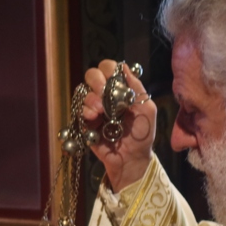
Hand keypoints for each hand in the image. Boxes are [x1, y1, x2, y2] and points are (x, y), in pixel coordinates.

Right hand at [82, 60, 156, 191]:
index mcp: (120, 89)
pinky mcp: (85, 123)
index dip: (108, 69)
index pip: (109, 69)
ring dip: (91, 98)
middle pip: (91, 75)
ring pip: (83, 92)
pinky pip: (79, 110)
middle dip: (96, 81)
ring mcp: (94, 109)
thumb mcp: (147, 109)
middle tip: (103, 93)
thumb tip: (124, 67)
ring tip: (100, 111)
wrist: (132, 159)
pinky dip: (85, 111)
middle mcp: (105, 95)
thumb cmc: (142, 135)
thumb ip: (137, 88)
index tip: (112, 79)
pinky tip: (94, 118)